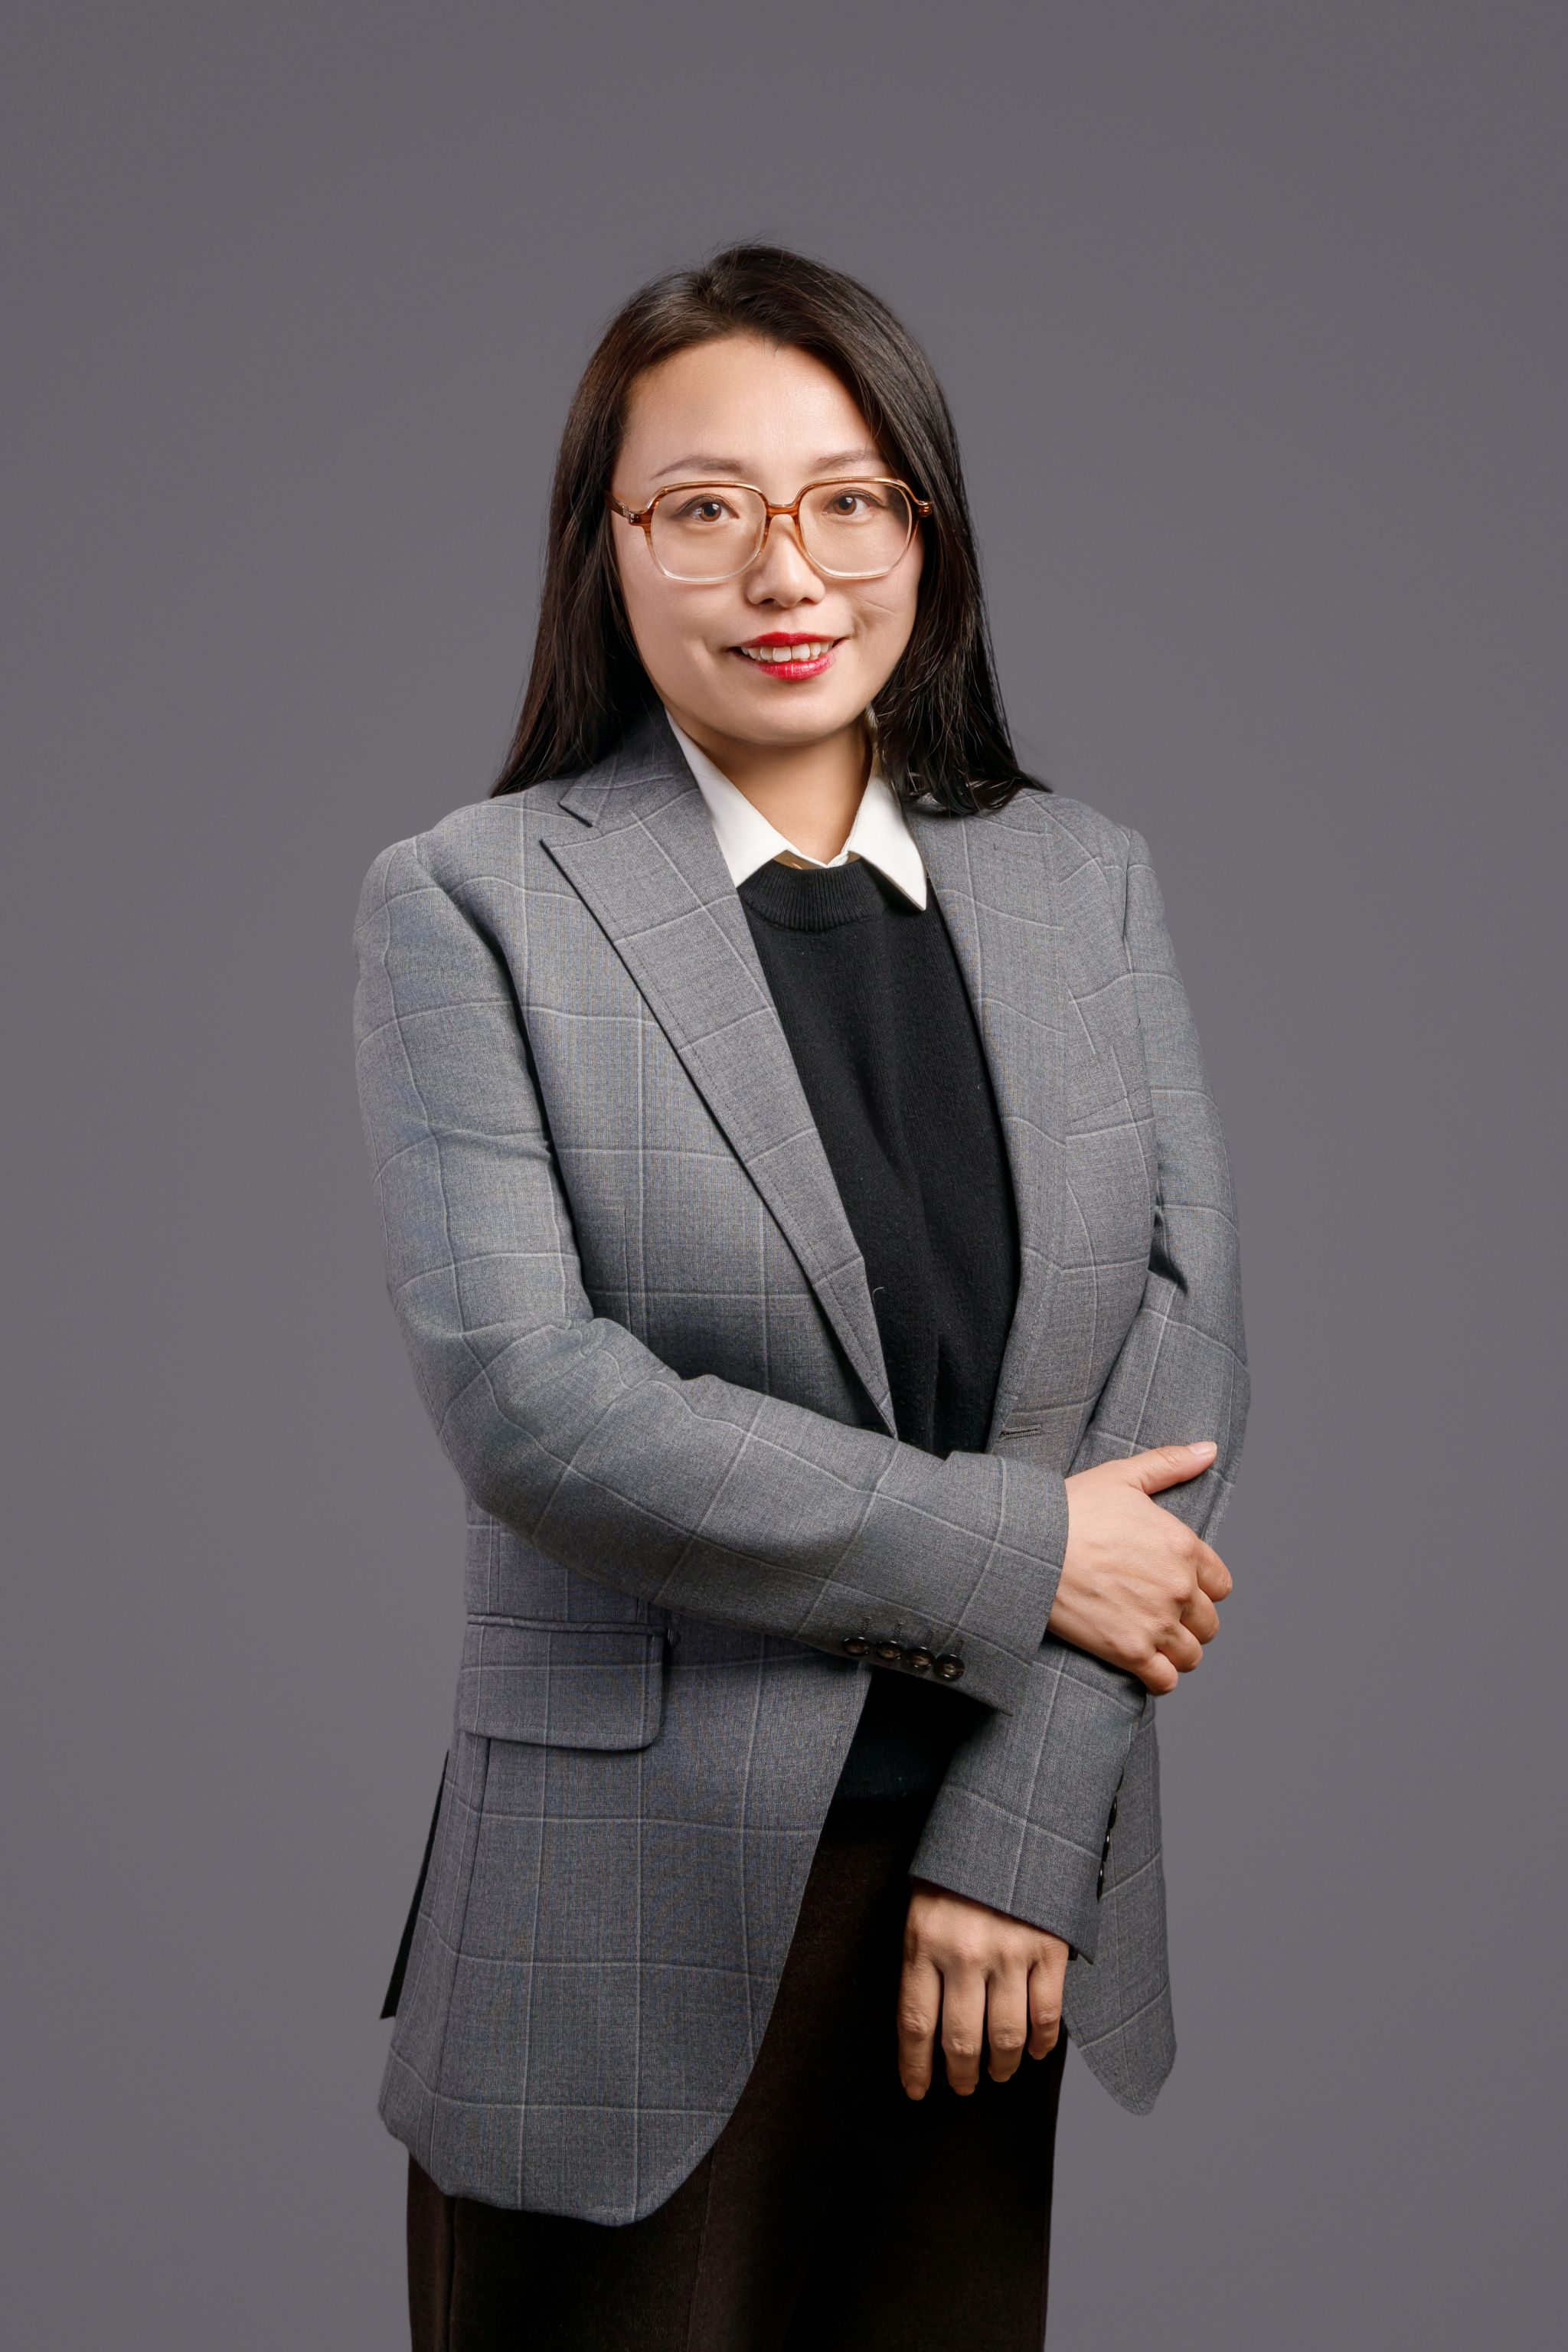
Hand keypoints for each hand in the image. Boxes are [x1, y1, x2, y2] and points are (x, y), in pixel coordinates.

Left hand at [897, 1881, 1068, 2098]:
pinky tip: (1037, 2051)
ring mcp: (1009, 1952)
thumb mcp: (921, 1906)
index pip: (915, 2024)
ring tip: (998, 2072)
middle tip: (963, 2085)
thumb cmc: (958, 1868)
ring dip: (1002, 2065)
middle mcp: (963, 1953)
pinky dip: (1043, 2043)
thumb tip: (924, 2023)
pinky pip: (1046, 2013)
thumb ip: (922, 1957)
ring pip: (1006, 2036)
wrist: (1009, 1818)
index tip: (917, 2089)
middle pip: (961, 2040)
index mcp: (923, 1942)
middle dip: (961, 2074)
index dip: (915, 2066)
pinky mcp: (1048, 1948)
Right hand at [1051, 1440, 1232, 1693]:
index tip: (1176, 1587)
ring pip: (1192, 1655)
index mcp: (1183, 1546)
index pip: (1220, 1584)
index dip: (1201, 1588)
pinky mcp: (1129, 1651)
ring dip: (1176, 1652)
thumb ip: (1170, 1464)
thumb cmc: (1070, 1508)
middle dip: (1189, 1622)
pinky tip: (1142, 1665)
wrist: (1027, 1545)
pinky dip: (1158, 1678)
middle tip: (1160, 1616)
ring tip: (1152, 1642)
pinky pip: (1165, 1681)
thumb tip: (1208, 1449)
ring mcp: (1156, 1622)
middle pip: (1209, 1623)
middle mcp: (1178, 1587)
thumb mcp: (1122, 1476)